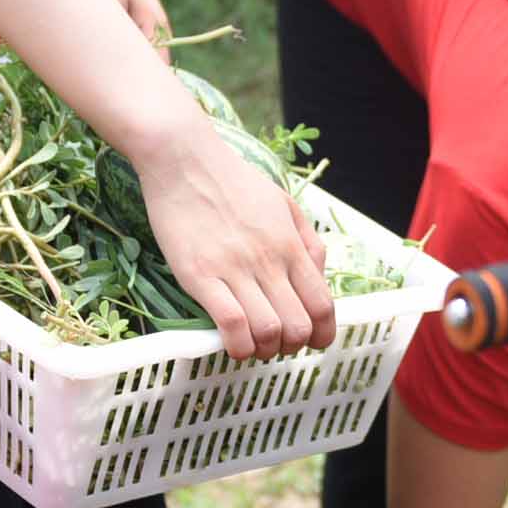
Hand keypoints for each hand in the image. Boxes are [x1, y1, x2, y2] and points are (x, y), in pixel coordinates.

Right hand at [139, 122, 338, 359]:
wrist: (184, 159)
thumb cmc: (232, 181)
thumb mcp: (283, 203)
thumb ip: (307, 241)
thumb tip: (319, 277)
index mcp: (290, 244)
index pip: (322, 305)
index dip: (323, 334)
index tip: (313, 342)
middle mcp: (268, 261)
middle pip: (297, 326)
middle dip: (292, 346)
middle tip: (276, 342)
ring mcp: (234, 269)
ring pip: (266, 331)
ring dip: (263, 349)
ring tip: (252, 342)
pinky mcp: (199, 275)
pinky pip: (230, 324)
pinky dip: (236, 345)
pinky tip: (231, 342)